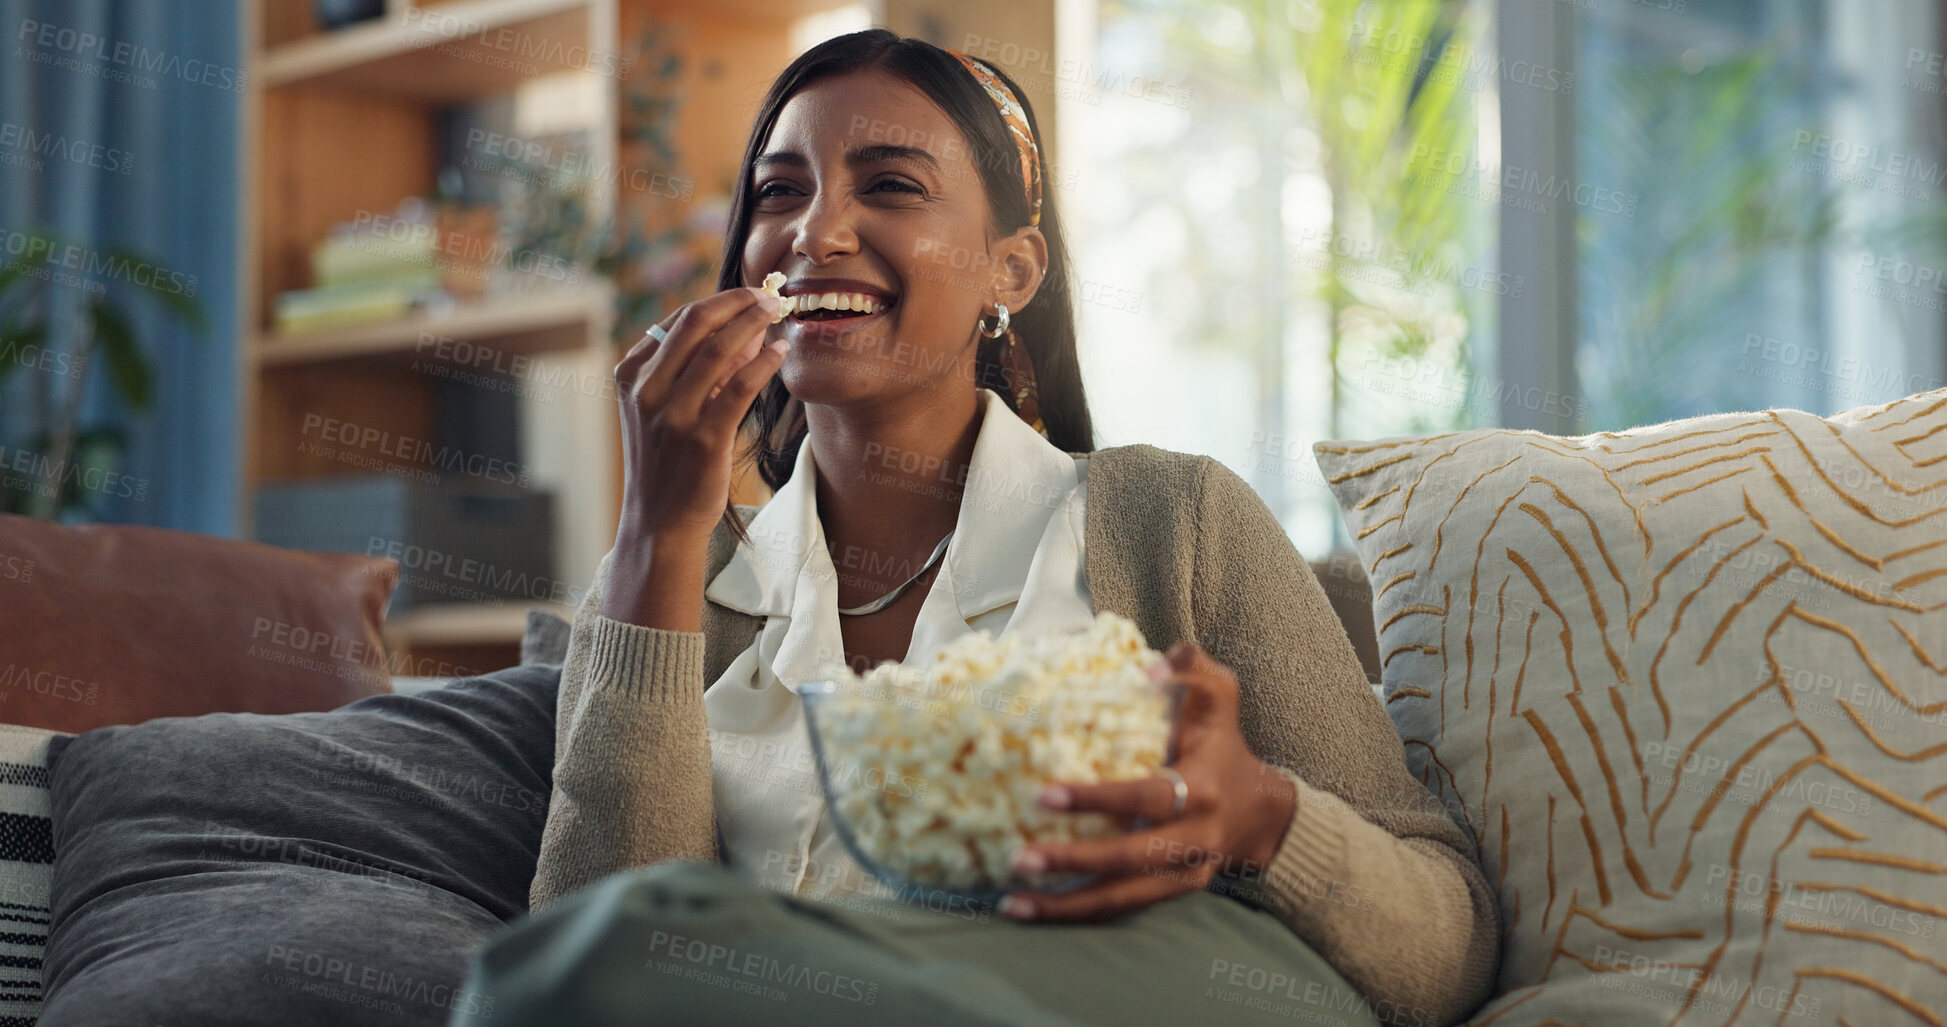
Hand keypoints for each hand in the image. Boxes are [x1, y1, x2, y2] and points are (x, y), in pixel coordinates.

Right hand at [612, 286, 785, 544]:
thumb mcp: (668, 408)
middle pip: (695, 323)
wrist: (659, 522)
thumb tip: (746, 328)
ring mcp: (672, 414)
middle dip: (736, 301)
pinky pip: (740, 386)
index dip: (717, 303)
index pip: (676, 321)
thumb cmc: (668, 461)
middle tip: (767, 295)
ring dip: (753, 322)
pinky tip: (780, 352)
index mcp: (631, 375)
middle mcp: (646, 389)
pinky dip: (763, 362)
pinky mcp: (703, 438)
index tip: (746, 297)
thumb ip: (699, 369)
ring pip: (718, 348)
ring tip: (777, 311)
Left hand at [999, 641, 1298, 921]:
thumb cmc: (1223, 746)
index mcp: (1202, 789)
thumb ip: (1193, 668)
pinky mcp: (1173, 894)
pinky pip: (1122, 909)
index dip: (1098, 799)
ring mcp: (1185, 873)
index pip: (1146, 797)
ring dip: (1066, 907)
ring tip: (1012, 904)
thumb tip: (1149, 668)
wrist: (1260, 813)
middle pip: (1129, 860)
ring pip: (1122, 899)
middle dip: (1074, 861)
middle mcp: (1195, 838)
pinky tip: (1033, 910)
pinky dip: (1077, 914)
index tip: (1044, 794)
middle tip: (1020, 858)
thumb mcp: (1221, 697)